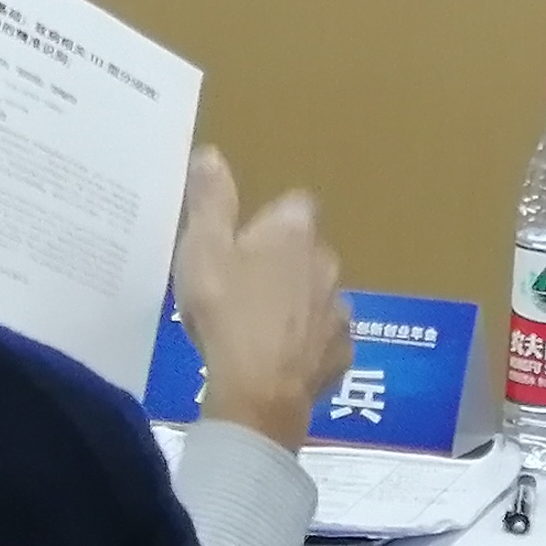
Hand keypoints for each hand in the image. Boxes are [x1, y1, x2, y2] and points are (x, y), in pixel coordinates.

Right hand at [173, 147, 347, 449]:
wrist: (258, 391)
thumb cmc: (226, 312)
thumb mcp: (203, 250)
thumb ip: (210, 200)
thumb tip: (212, 154)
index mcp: (294, 232)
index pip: (294, 206)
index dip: (269, 223)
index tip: (242, 243)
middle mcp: (327, 263)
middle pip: (306, 252)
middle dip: (282, 264)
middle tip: (242, 290)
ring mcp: (339, 310)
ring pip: (317, 296)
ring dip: (296, 305)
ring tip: (258, 330)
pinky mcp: (343, 353)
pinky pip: (324, 340)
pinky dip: (306, 346)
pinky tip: (278, 361)